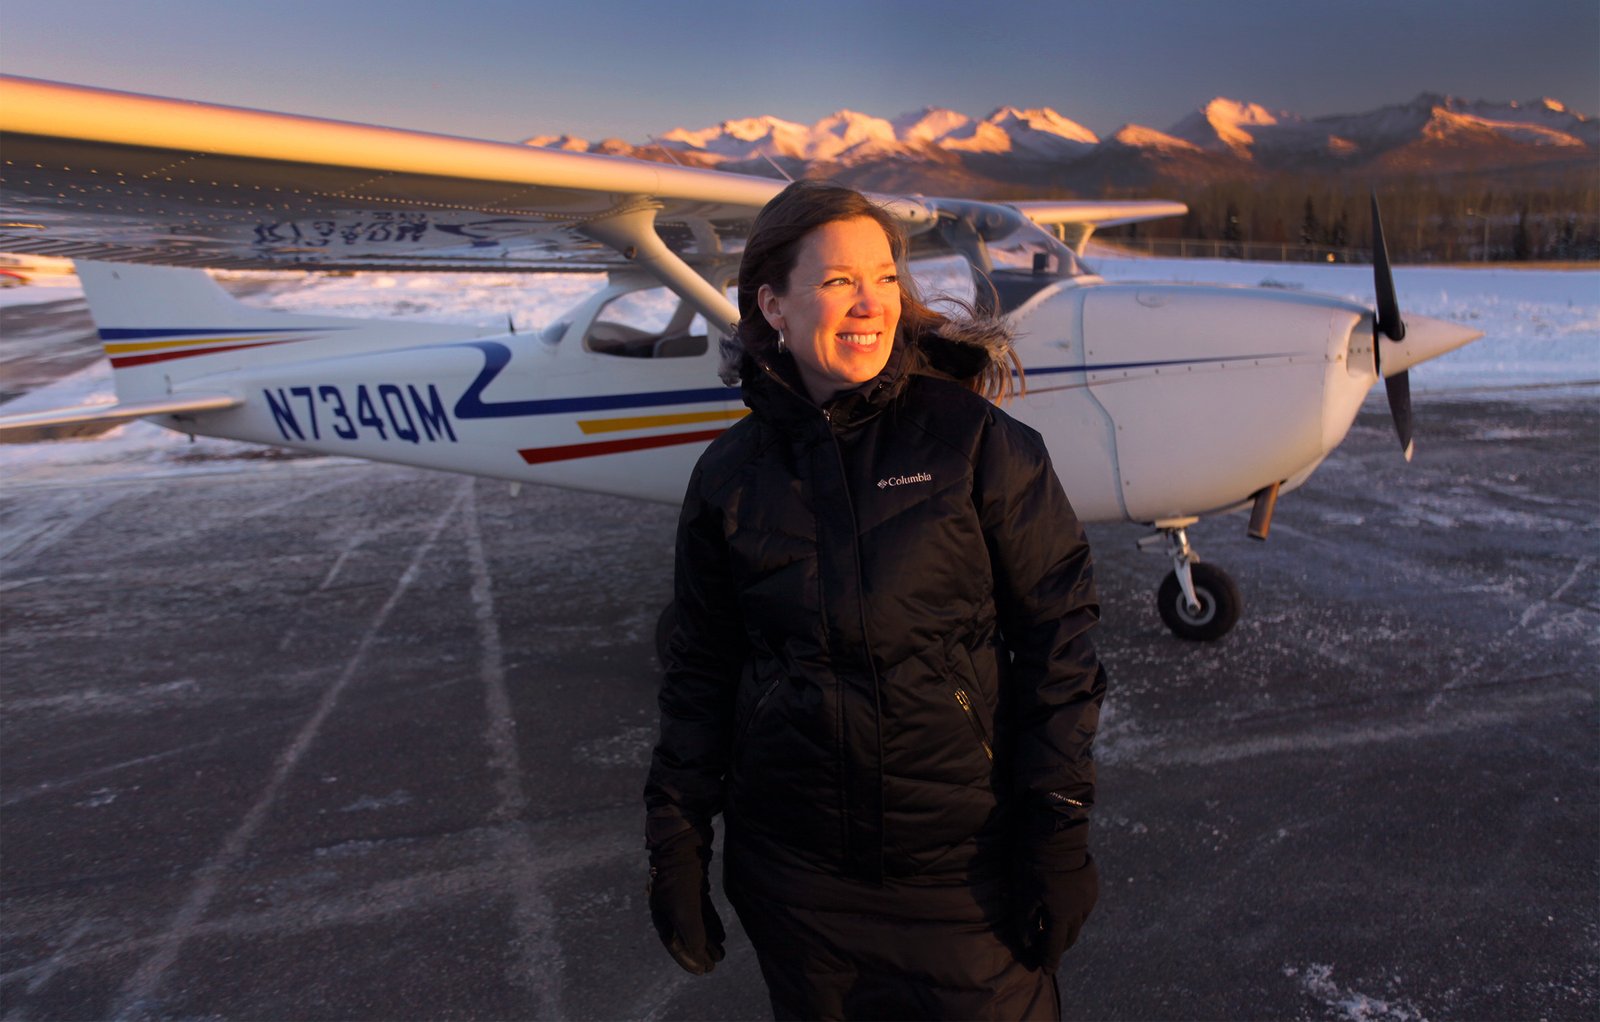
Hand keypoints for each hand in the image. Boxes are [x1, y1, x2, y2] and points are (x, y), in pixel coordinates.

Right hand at [647, 832, 725, 974]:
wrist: (683, 839)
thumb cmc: (680, 876)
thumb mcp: (685, 910)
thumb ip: (692, 934)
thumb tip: (700, 954)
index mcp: (660, 913)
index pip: (673, 943)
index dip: (687, 959)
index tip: (702, 972)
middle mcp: (669, 905)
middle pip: (685, 934)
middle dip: (699, 952)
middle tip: (714, 966)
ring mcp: (682, 894)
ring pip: (696, 923)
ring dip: (708, 939)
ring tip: (721, 954)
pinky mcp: (695, 883)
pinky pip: (703, 910)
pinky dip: (711, 923)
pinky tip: (721, 935)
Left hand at [1011, 851, 1097, 972]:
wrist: (1056, 832)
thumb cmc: (1033, 863)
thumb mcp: (1022, 894)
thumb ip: (1025, 923)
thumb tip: (1028, 944)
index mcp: (1061, 915)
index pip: (1054, 946)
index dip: (1048, 960)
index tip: (1045, 971)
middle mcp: (1080, 910)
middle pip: (1069, 937)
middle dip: (1057, 946)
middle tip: (1045, 950)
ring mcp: (1090, 896)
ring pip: (1078, 922)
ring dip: (1066, 929)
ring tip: (1052, 928)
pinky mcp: (1093, 884)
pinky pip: (1083, 907)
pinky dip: (1073, 913)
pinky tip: (1063, 907)